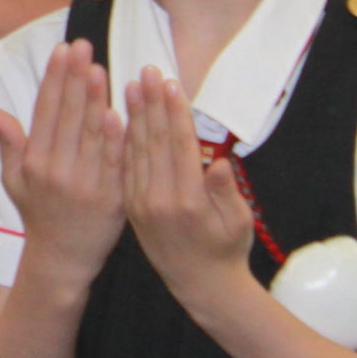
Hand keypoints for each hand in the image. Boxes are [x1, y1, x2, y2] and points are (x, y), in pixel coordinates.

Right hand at [0, 39, 125, 279]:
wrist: (63, 257)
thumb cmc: (38, 213)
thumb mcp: (14, 180)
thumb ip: (9, 144)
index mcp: (33, 161)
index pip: (45, 110)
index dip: (54, 78)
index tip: (62, 49)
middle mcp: (55, 170)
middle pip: (67, 115)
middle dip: (75, 77)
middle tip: (84, 45)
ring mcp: (83, 184)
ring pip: (90, 134)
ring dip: (95, 98)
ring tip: (99, 67)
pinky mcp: (110, 198)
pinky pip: (113, 162)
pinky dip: (115, 137)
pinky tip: (118, 112)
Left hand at [120, 67, 256, 306]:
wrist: (200, 285)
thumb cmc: (228, 250)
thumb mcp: (238, 222)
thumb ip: (227, 193)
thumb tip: (221, 163)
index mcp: (188, 201)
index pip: (180, 146)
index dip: (175, 113)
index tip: (170, 84)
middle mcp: (159, 200)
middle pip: (153, 142)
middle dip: (150, 104)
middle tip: (145, 71)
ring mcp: (141, 203)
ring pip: (135, 151)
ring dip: (133, 116)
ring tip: (129, 84)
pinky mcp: (131, 206)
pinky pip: (125, 167)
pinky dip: (122, 140)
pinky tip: (118, 115)